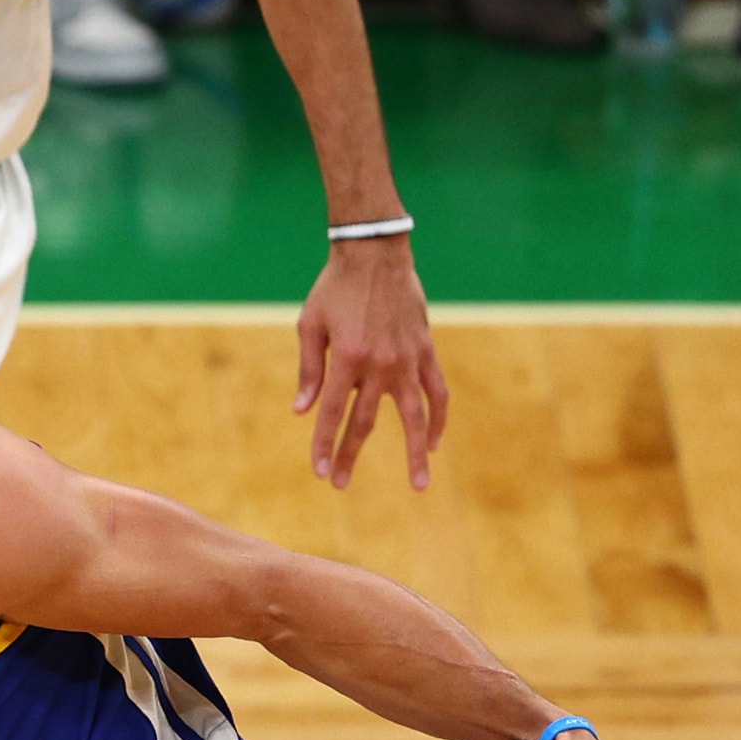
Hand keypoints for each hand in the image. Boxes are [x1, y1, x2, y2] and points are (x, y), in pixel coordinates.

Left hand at [295, 238, 448, 489]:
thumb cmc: (334, 289)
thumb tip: (302, 411)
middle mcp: (379, 365)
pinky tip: (433, 441)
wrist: (375, 255)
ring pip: (414, 416)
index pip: (333, 413)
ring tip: (420, 484)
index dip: (325, 444)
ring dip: (415, 452)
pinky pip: (437, 392)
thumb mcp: (310, 325)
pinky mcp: (426, 351)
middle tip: (339, 484)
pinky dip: (438, 417)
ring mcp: (407, 360)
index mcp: (347, 358)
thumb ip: (309, 370)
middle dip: (349, 455)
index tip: (320, 471)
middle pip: (364, 422)